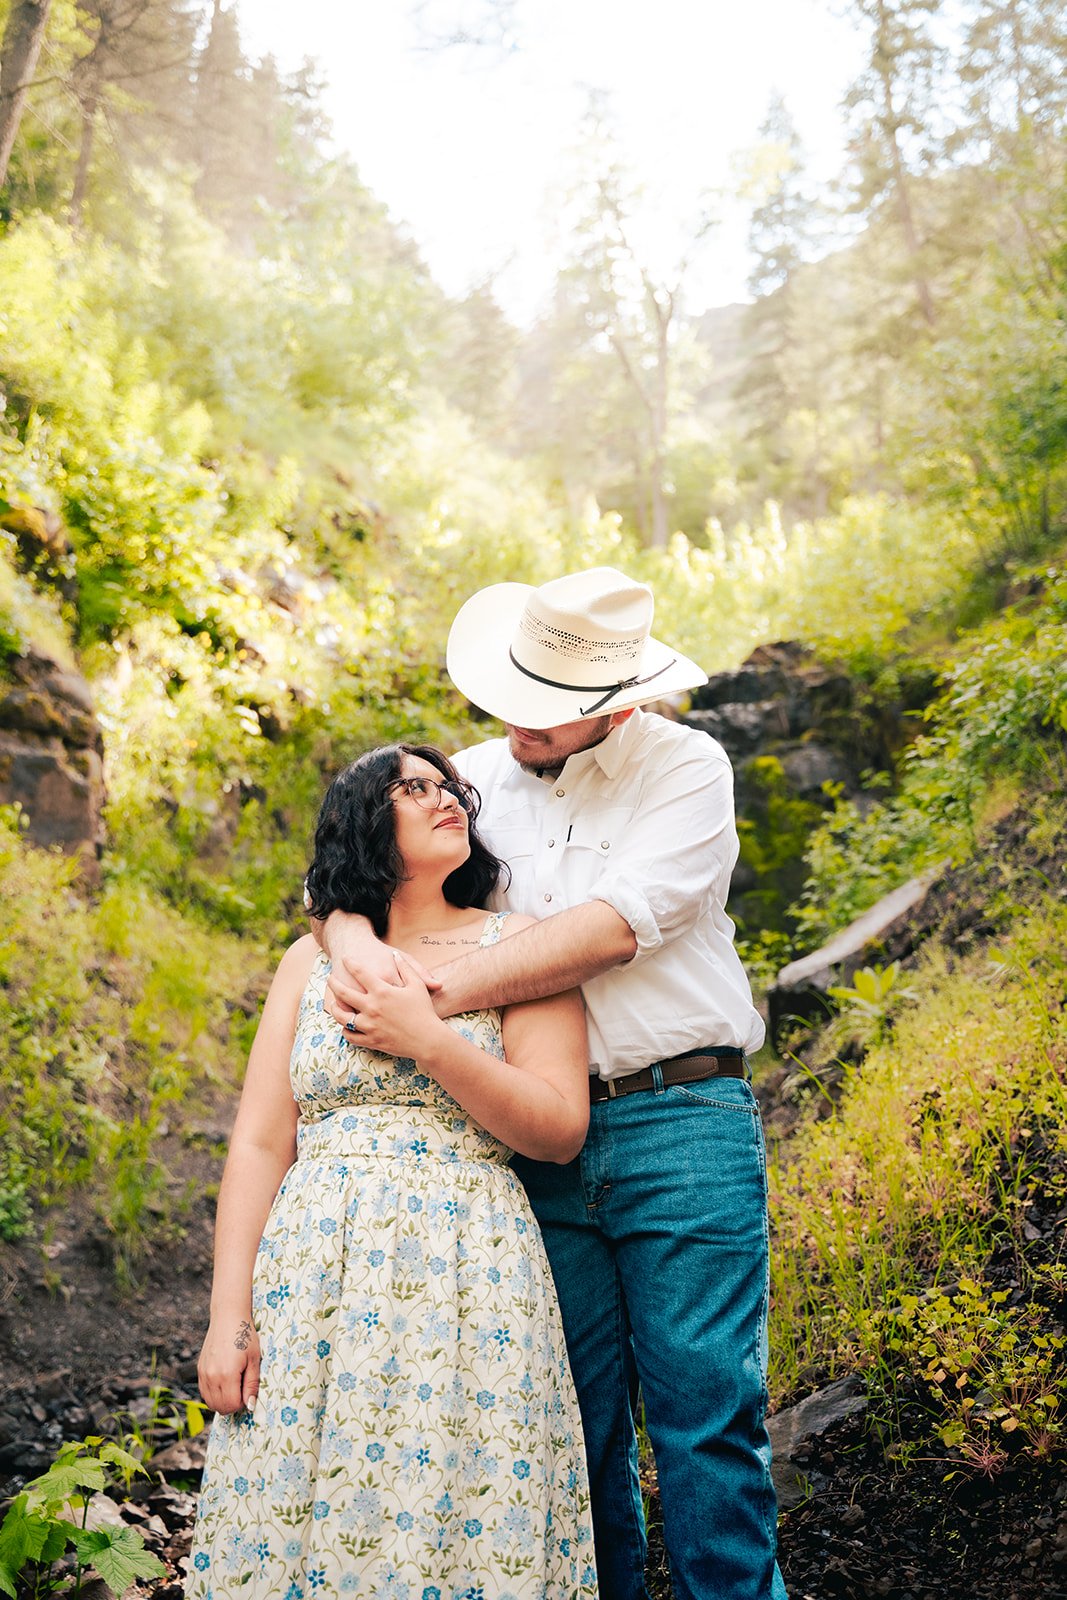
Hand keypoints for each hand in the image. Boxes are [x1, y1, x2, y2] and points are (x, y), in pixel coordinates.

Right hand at [198, 1316, 260, 1415]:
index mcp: (226, 1375)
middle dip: (232, 1405)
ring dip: (222, 1401)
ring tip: (234, 1386)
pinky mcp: (200, 1369)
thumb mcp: (254, 1360)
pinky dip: (214, 1394)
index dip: (242, 1404)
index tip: (248, 1393)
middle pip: (219, 1407)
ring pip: (210, 1402)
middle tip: (242, 1391)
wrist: (228, 1318)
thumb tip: (250, 1405)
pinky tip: (224, 1383)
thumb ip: (251, 1385)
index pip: (231, 1405)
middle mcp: (211, 1376)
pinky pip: (204, 1392)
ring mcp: (203, 1373)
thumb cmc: (244, 1336)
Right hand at [322, 913, 438, 1029]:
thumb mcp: (404, 957)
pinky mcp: (342, 1001)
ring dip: (376, 1028)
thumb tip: (438, 986)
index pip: (406, 1005)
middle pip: (388, 1018)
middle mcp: (373, 991)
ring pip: (368, 1023)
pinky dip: (357, 1027)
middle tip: (398, 1026)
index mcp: (389, 980)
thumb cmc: (380, 953)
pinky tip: (364, 1026)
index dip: (411, 1013)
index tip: (413, 1016)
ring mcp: (356, 998)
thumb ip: (420, 973)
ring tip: (381, 1029)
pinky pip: (350, 1022)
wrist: (351, 943)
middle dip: (394, 1025)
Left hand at [341, 964, 446, 1060]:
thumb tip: (395, 956)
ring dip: (335, 1008)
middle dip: (333, 983)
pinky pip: (350, 1035)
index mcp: (382, 991)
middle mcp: (372, 1007)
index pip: (359, 972)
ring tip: (333, 1003)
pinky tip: (346, 1024)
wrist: (428, 1040)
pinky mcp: (370, 1040)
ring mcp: (369, 1025)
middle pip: (343, 992)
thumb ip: (406, 968)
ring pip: (342, 1016)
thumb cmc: (424, 1011)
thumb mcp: (417, 985)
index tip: (345, 959)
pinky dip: (345, 1030)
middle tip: (330, 978)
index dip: (350, 963)